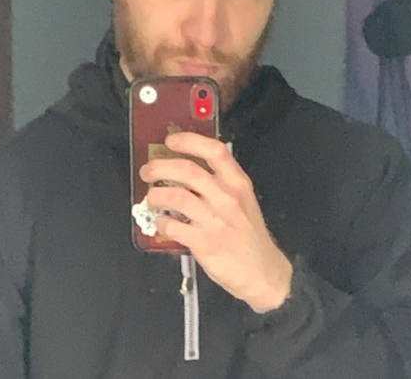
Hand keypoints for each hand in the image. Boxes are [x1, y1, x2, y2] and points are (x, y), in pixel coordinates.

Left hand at [141, 132, 291, 312]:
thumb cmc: (248, 233)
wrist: (262, 271)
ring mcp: (214, 220)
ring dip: (155, 195)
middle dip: (160, 167)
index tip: (171, 140)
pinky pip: (172, 225)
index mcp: (237, 182)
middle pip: (187, 170)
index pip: (214, 151)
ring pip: (175, 196)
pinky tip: (162, 222)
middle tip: (148, 170)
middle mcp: (226, 197)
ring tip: (151, 198)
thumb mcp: (243, 199)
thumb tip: (184, 167)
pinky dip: (161, 222)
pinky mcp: (203, 243)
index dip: (190, 141)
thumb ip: (220, 181)